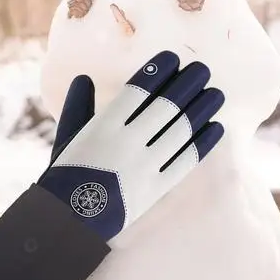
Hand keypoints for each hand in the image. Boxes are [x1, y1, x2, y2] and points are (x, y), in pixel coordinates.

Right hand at [38, 51, 224, 240]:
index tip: (173, 59)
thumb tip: (84, 78)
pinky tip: (215, 128)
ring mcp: (143, 166)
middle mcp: (126, 142)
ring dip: (202, 109)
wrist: (68, 220)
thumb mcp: (66, 139)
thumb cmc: (64, 176)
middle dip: (187, 84)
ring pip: (181, 131)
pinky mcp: (155, 188)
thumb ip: (77, 107)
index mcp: (103, 126)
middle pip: (166, 106)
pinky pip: (185, 161)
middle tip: (202, 70)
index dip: (158, 72)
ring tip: (216, 94)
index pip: (138, 90)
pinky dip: (202, 143)